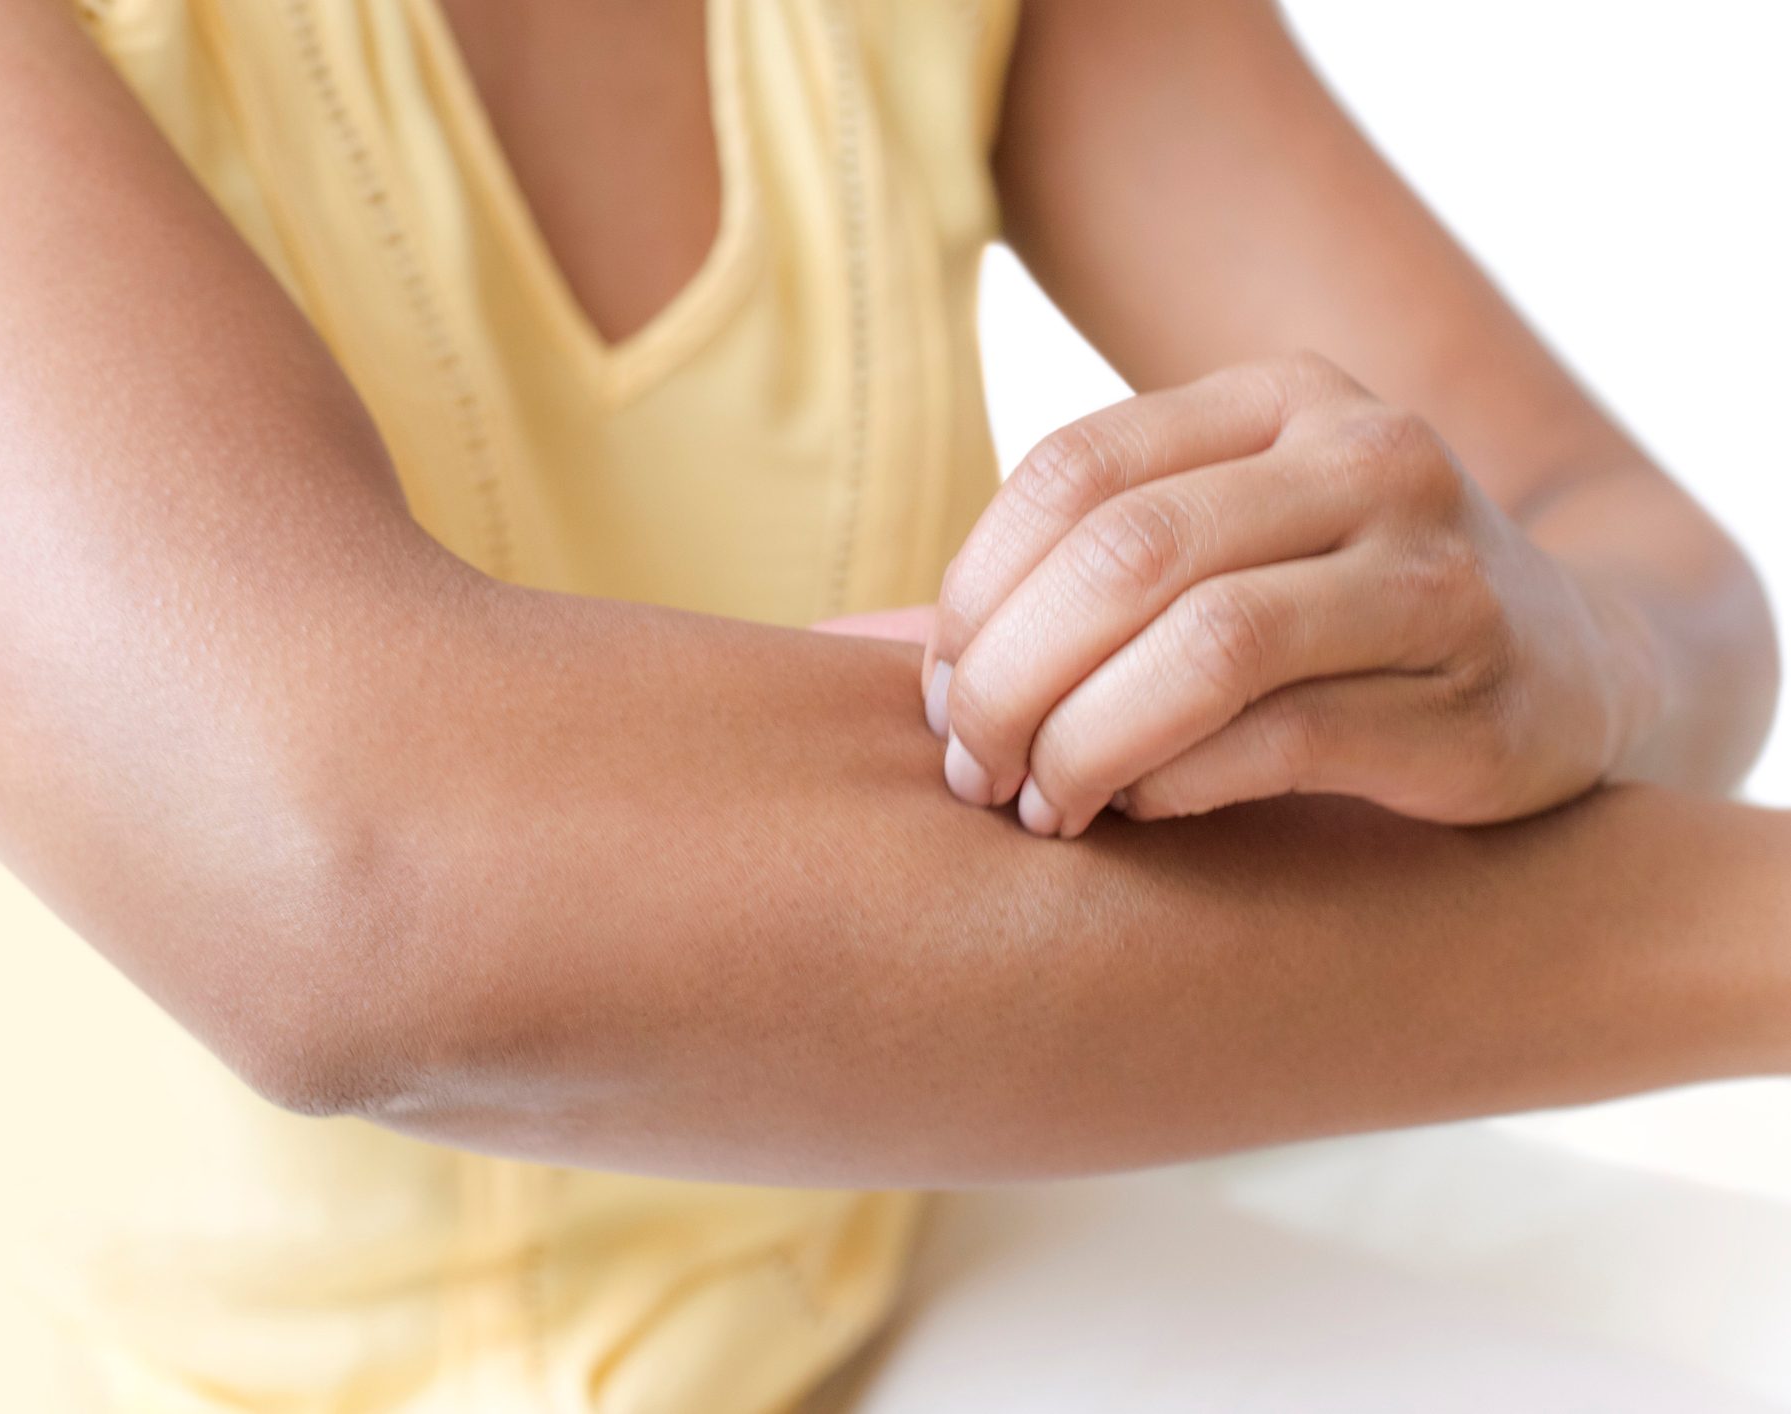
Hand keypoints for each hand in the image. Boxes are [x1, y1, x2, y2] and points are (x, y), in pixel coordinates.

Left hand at [921, 352, 1649, 835]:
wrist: (1577, 666)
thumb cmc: (1337, 615)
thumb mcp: (1224, 540)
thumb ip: (1074, 570)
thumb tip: (852, 651)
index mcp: (1280, 396)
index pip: (1076, 470)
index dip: (977, 590)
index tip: (935, 693)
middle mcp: (1368, 456)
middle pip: (1127, 553)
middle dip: (1010, 678)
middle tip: (970, 769)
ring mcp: (1433, 572)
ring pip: (1205, 644)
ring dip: (1083, 743)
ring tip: (1038, 805)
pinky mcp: (1473, 699)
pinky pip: (1280, 739)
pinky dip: (1175, 784)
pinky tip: (1136, 811)